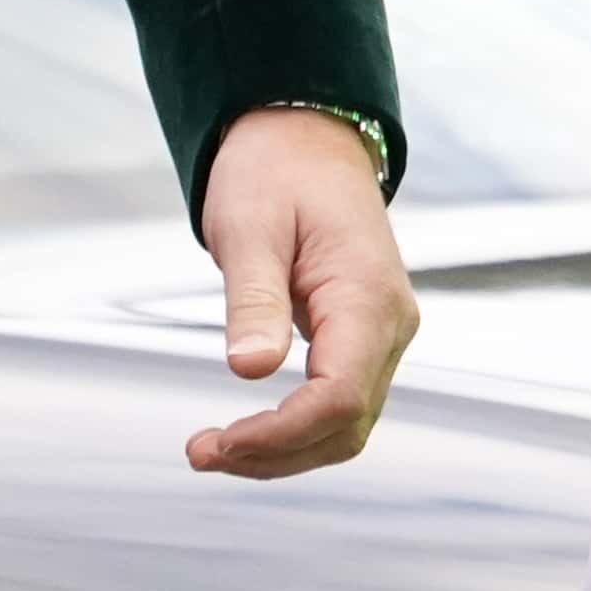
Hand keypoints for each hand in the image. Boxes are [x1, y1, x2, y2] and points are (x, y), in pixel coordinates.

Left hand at [185, 108, 415, 479]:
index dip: (282, 434)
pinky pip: (340, 403)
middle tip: (202, 451)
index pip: (340, 396)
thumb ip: (254, 299)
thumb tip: (249, 368)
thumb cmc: (276, 170)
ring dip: (285, 450)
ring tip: (215, 449)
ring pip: (348, 425)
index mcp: (368, 294)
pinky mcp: (363, 338)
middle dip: (278, 453)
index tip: (221, 441)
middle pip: (348, 425)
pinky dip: (296, 429)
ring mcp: (382, 334)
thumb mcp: (250, 226)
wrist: (305, 137)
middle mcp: (389, 323)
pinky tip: (248, 431)